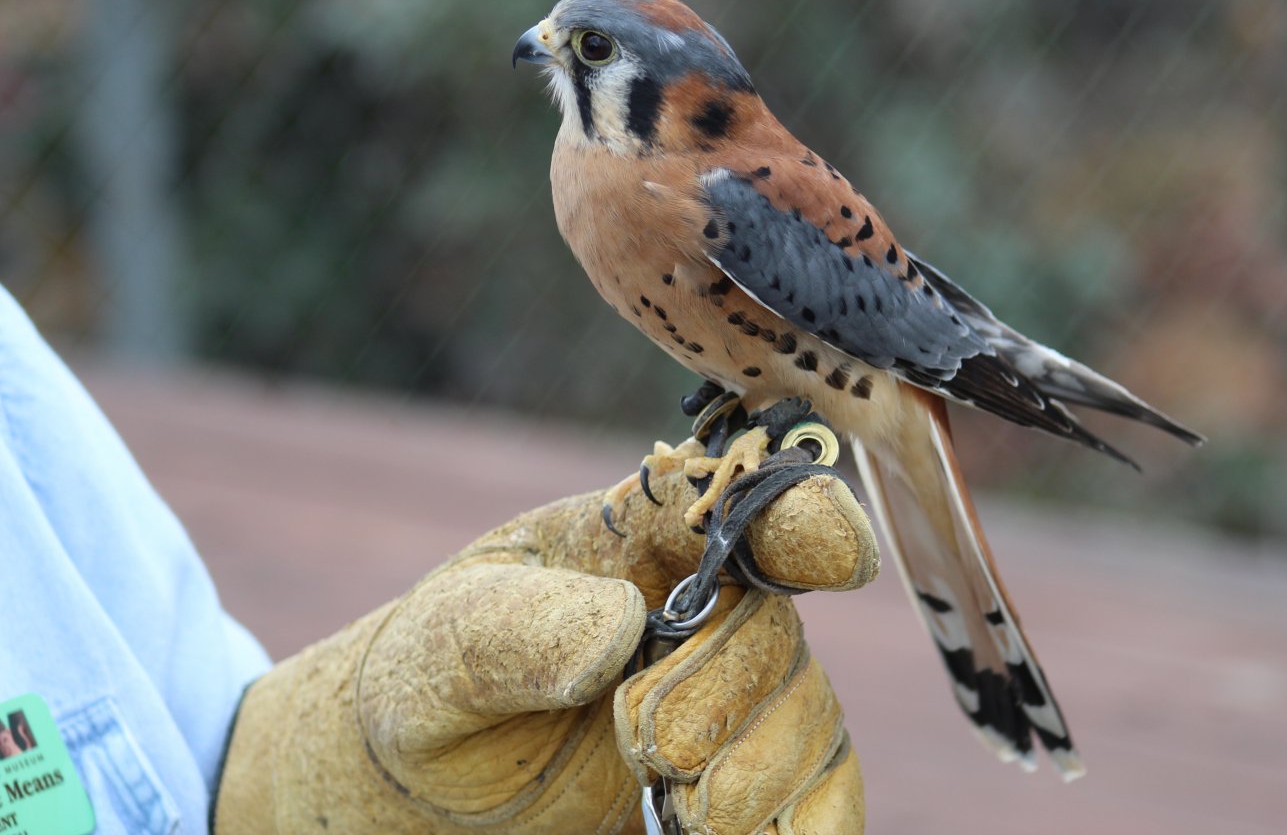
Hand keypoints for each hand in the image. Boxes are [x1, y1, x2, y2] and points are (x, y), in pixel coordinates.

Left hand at [214, 443, 878, 833]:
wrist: (428, 787)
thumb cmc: (436, 684)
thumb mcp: (445, 647)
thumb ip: (518, 629)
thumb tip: (622, 625)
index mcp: (639, 535)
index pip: (738, 503)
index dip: (803, 519)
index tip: (840, 557)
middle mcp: (704, 602)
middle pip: (774, 632)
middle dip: (722, 699)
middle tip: (643, 748)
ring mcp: (735, 687)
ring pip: (811, 716)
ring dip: (760, 774)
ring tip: (682, 813)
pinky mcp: (748, 769)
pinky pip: (825, 788)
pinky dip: (813, 821)